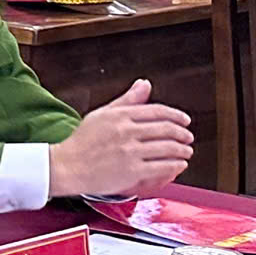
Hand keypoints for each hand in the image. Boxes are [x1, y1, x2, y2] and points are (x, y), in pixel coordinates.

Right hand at [48, 80, 194, 198]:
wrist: (67, 167)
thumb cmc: (82, 142)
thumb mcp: (101, 115)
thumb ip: (126, 100)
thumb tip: (145, 84)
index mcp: (119, 115)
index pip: (158, 111)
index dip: (177, 115)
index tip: (185, 120)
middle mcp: (125, 131)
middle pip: (167, 129)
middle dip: (183, 134)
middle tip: (188, 137)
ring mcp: (129, 151)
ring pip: (168, 148)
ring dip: (183, 150)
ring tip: (186, 152)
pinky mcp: (132, 170)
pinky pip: (163, 166)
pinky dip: (176, 165)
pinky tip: (179, 165)